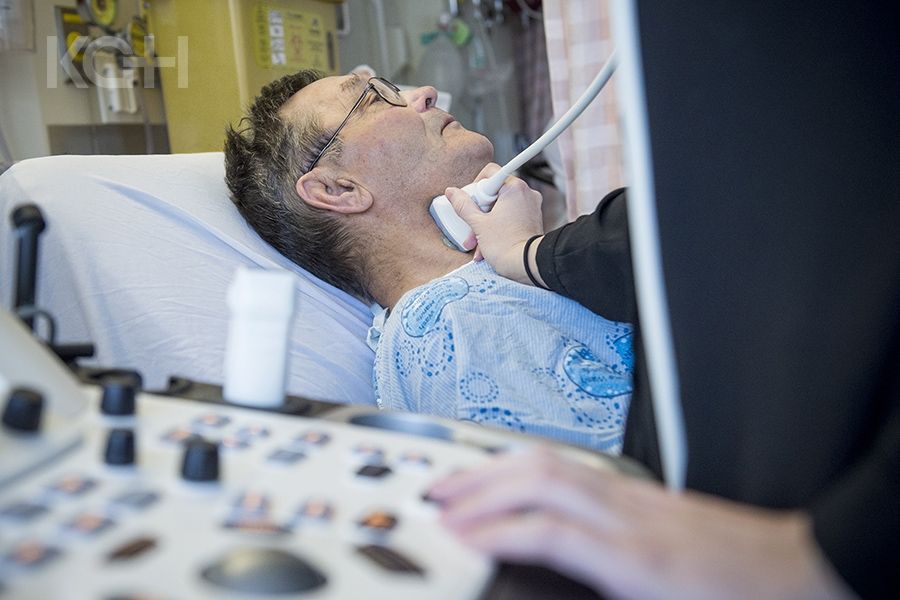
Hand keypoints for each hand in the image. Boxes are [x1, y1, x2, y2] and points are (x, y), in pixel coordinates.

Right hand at [428, 446, 853, 599]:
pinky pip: (574, 466)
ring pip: (555, 463)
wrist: (799, 570)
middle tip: (436, 498)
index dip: (494, 530)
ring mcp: (636, 497)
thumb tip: (549, 595)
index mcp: (637, 560)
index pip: (547, 531)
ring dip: (499, 467)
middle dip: (480, 485)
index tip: (453, 537)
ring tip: (460, 479)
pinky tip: (513, 475)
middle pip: (541, 479)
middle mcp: (630, 517)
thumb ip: (600, 599)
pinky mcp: (643, 492)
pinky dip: (529, 466)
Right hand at [446, 163, 543, 283]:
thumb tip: (452, 192)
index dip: (475, 188)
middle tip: (472, 225)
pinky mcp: (532, 219)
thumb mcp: (478, 224)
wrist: (528, 265)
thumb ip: (463, 205)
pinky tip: (488, 244)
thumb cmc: (506, 245)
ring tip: (477, 241)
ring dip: (487, 222)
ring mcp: (531, 206)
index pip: (490, 173)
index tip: (470, 203)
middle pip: (494, 193)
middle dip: (479, 211)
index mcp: (514, 188)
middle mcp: (526, 192)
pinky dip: (499, 227)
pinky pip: (511, 216)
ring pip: (501, 207)